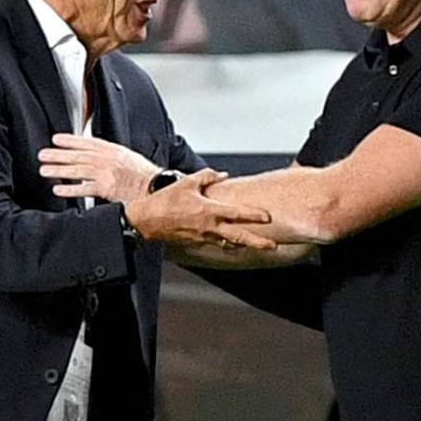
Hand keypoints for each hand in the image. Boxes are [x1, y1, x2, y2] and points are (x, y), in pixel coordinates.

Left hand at [38, 133, 160, 201]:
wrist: (156, 188)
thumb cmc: (144, 176)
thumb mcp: (129, 158)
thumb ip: (112, 156)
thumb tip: (96, 156)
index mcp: (114, 150)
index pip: (88, 142)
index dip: (71, 140)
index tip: (56, 139)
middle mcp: (108, 159)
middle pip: (79, 155)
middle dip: (59, 154)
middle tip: (43, 154)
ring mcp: (107, 173)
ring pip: (78, 170)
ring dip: (59, 170)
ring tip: (45, 170)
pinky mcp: (107, 188)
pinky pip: (84, 188)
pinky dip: (70, 189)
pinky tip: (58, 190)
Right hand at [125, 169, 275, 249]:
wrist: (148, 221)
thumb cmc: (166, 200)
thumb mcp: (187, 182)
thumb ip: (208, 177)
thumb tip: (223, 174)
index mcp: (209, 210)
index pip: (237, 213)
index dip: (254, 215)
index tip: (268, 217)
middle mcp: (210, 227)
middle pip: (240, 237)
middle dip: (258, 242)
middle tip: (273, 245)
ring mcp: (204, 237)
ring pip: (231, 243)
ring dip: (245, 244)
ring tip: (260, 245)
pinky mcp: (198, 242)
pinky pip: (218, 243)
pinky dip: (229, 243)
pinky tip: (235, 243)